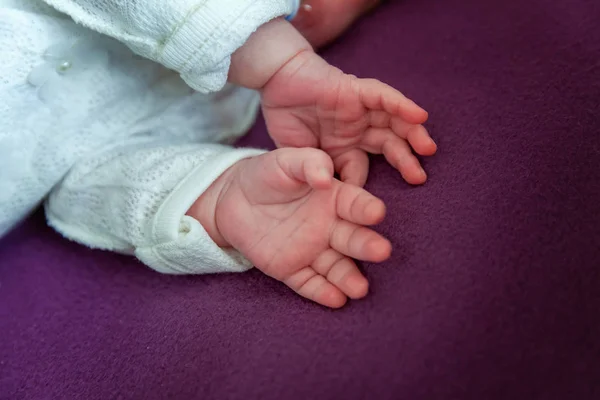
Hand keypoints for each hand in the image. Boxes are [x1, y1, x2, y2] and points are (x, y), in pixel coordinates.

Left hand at [192, 148, 390, 307]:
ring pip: (335, 267)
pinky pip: (308, 282)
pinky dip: (321, 292)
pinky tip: (336, 300)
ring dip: (348, 278)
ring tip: (360, 289)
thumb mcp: (285, 161)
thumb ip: (308, 163)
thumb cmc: (266, 174)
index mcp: (334, 198)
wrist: (233, 200)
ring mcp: (312, 250)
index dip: (366, 208)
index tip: (377, 212)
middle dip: (366, 246)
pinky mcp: (292, 269)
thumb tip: (325, 178)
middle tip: (382, 251)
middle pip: (352, 239)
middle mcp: (329, 227)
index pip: (355, 204)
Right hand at [261, 50, 436, 185]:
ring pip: (394, 121)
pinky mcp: (356, 91)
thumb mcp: (299, 156)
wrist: (275, 80)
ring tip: (428, 149)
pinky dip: (401, 105)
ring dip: (413, 134)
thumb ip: (315, 173)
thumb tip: (329, 191)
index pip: (363, 170)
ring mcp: (359, 111)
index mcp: (344, 148)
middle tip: (419, 179)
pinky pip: (383, 96)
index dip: (368, 186)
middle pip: (390, 146)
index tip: (375, 208)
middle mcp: (357, 130)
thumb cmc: (286, 118)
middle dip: (406, 162)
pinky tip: (419, 116)